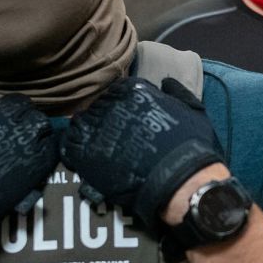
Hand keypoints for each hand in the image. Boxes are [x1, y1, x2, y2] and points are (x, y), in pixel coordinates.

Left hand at [62, 77, 221, 234]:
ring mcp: (96, 128)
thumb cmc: (190, 145)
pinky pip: (70, 145)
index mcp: (133, 90)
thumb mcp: (193, 110)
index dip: (121, 106)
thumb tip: (166, 81)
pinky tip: (84, 157)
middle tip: (114, 136)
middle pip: (98, 107)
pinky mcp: (84, 154)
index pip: (117, 90)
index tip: (127, 118)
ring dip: (89, 133)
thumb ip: (177, 92)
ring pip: (82, 123)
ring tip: (100, 148)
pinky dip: (74, 149)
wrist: (181, 181)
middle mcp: (111, 104)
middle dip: (105, 119)